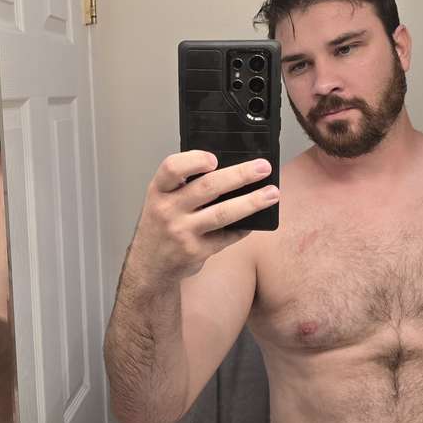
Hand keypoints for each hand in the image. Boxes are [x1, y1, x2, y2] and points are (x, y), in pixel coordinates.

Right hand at [129, 150, 278, 284]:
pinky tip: (256, 220)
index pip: (172, 168)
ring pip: (223, 213)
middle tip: (263, 168)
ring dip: (252, 202)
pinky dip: (244, 227)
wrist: (151, 265)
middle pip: (208, 187)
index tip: (215, 158)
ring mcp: (183, 232)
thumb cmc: (161, 226)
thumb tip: (230, 170)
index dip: (194, 160)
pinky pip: (227, 236)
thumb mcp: (162, 200)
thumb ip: (185, 186)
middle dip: (240, 175)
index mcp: (159, 191)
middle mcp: (168, 210)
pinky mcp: (197, 251)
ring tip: (272, 194)